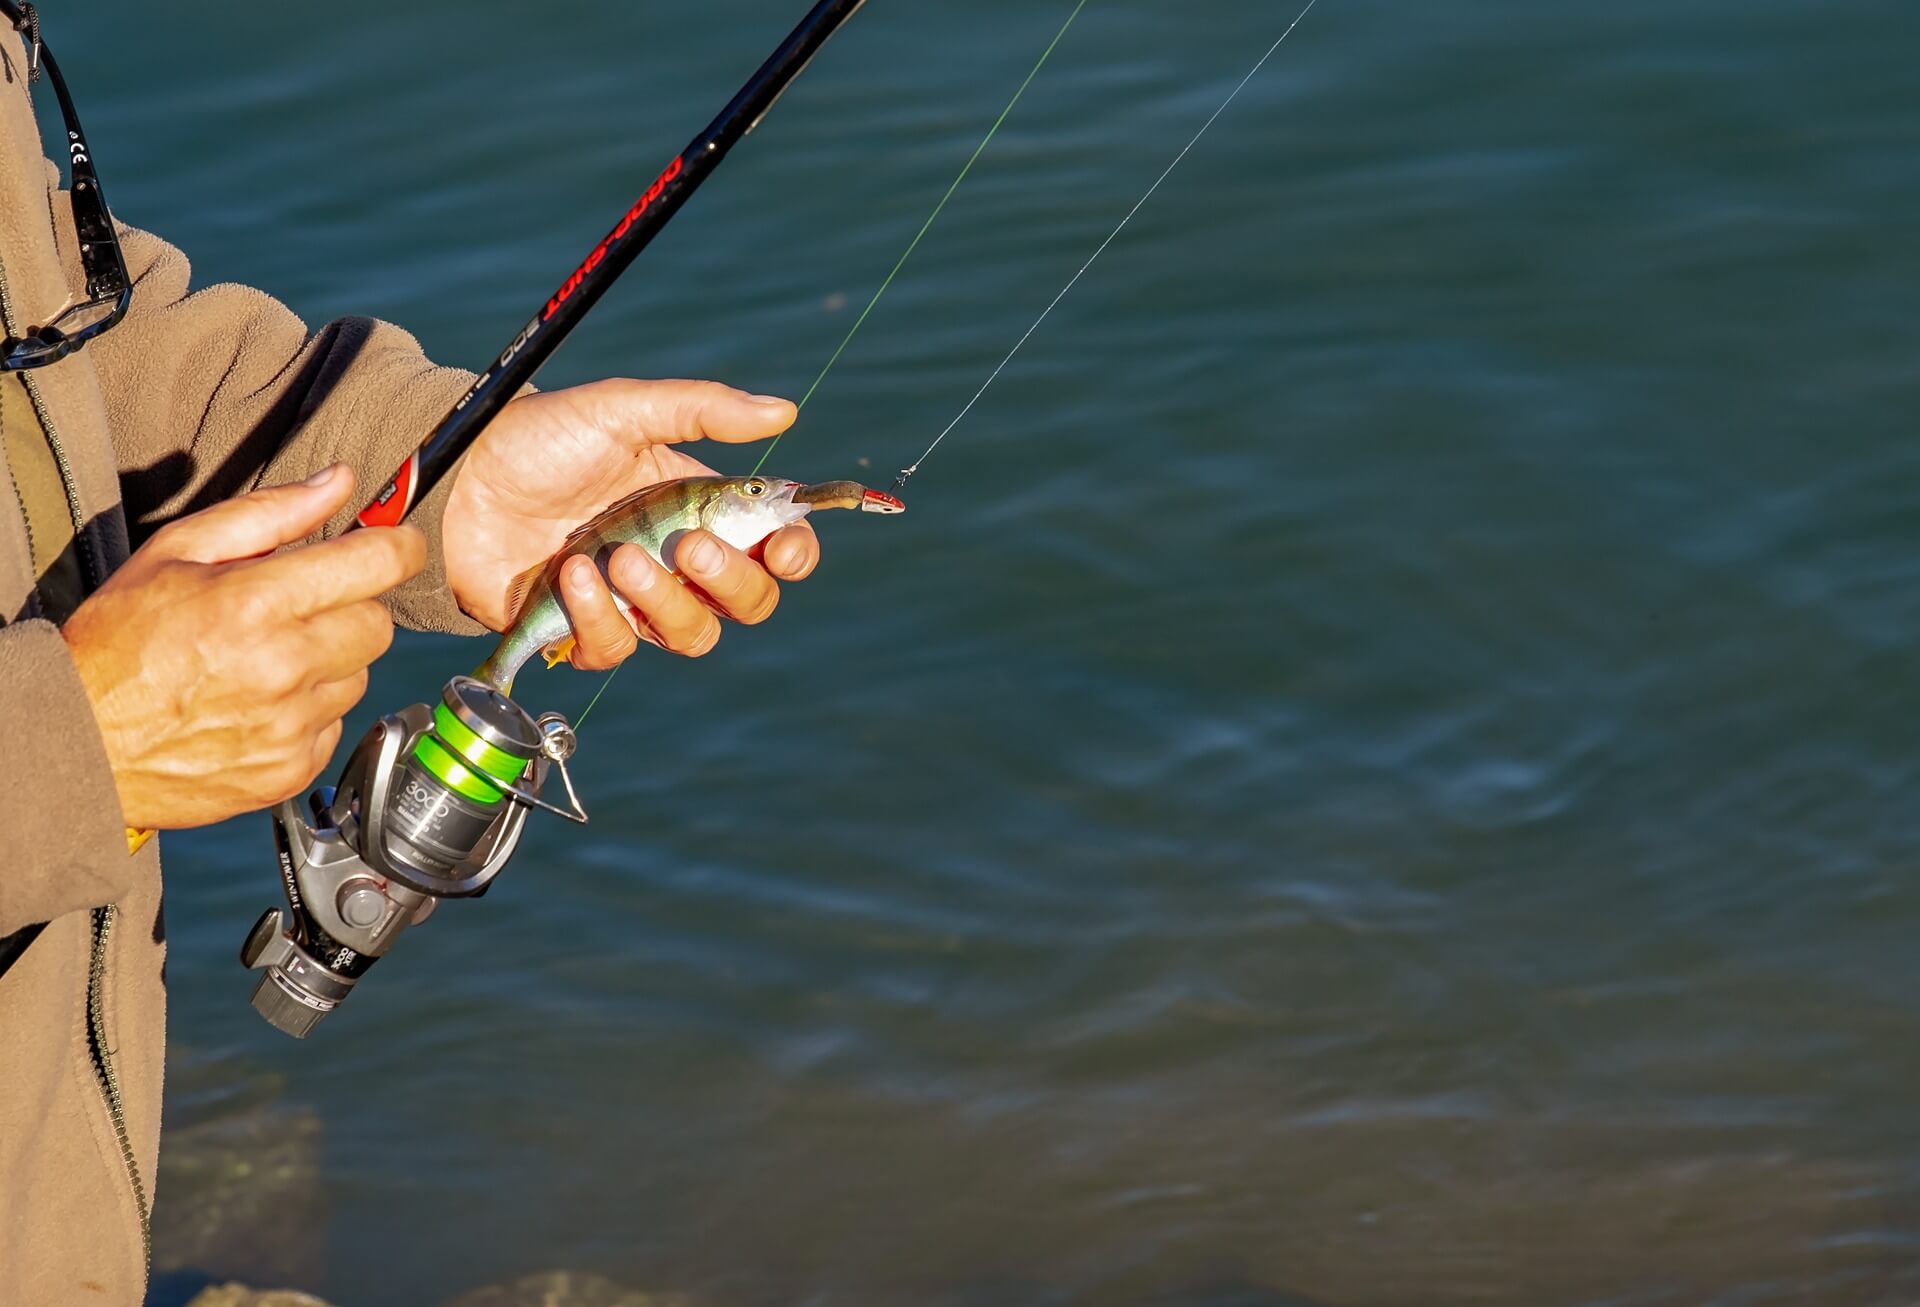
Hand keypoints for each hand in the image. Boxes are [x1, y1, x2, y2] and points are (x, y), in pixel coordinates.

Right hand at [62, 465, 423, 830]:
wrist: (79, 739)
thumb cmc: (119, 641)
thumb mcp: (178, 552)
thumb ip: (269, 512)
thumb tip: (339, 481)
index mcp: (256, 602)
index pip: (377, 563)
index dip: (399, 545)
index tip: (398, 543)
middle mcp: (283, 666)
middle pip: (378, 623)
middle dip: (351, 606)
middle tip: (300, 608)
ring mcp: (290, 724)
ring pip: (359, 675)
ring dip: (330, 662)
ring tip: (267, 660)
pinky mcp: (292, 768)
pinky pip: (335, 723)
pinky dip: (310, 711)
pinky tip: (261, 703)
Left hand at [441, 379, 819, 667]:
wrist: (459, 478)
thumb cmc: (541, 438)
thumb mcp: (622, 410)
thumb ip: (703, 410)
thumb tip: (784, 411)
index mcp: (699, 507)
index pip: (773, 548)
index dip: (792, 555)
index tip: (784, 546)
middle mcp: (675, 561)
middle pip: (747, 603)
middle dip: (731, 581)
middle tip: (689, 544)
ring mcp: (631, 601)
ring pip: (692, 636)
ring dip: (664, 600)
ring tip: (618, 555)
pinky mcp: (581, 631)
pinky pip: (617, 650)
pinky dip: (598, 617)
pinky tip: (571, 574)